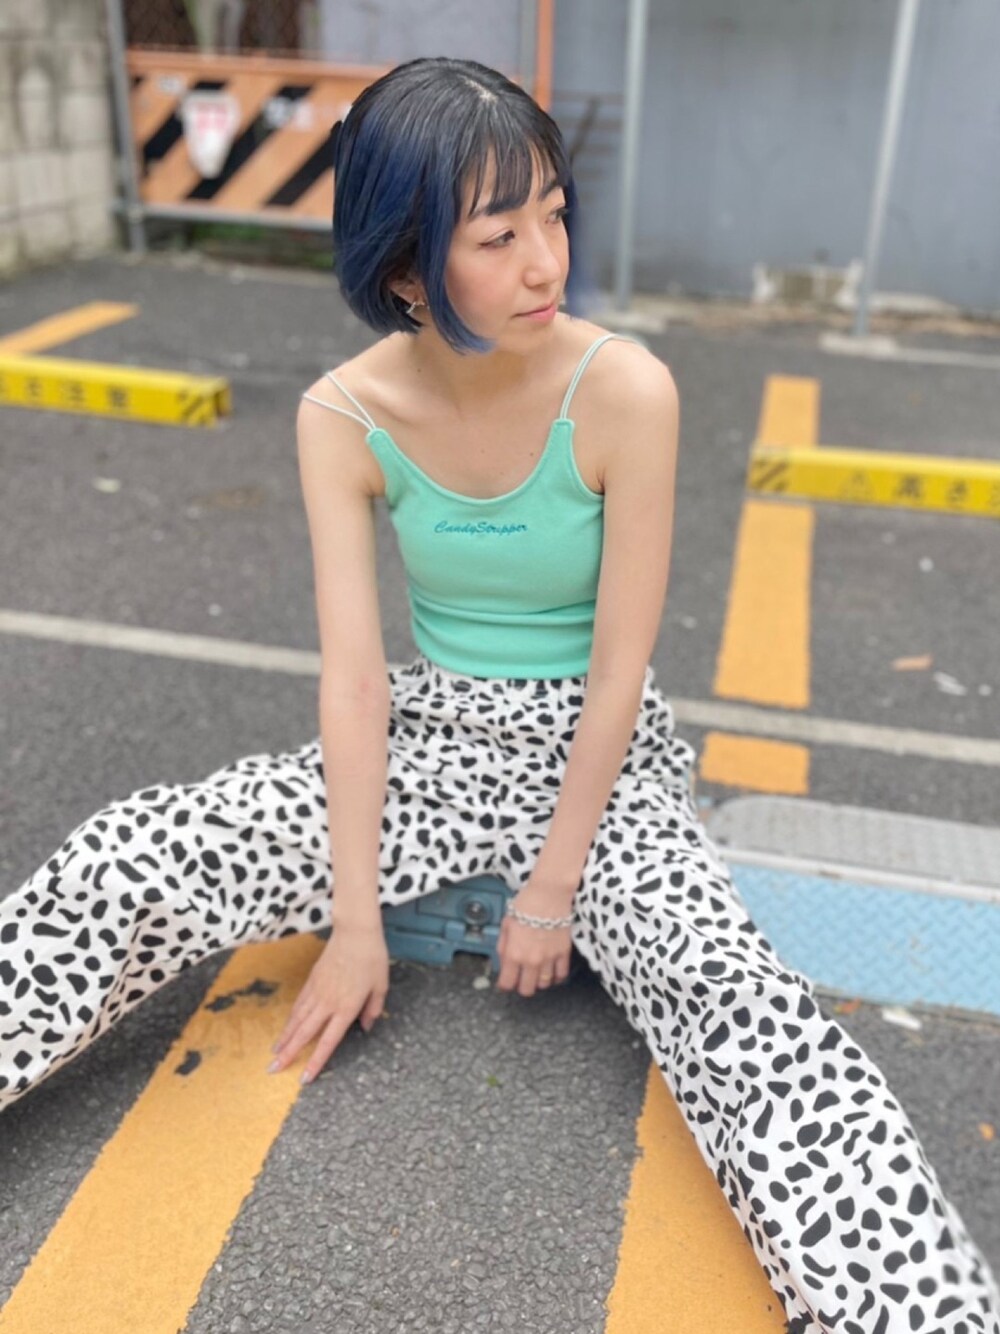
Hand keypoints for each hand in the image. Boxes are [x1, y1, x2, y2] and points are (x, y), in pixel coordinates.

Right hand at [269, 922, 388, 1083]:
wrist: (355, 932)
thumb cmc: (372, 958)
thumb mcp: (381, 986)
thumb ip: (373, 1009)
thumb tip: (366, 1027)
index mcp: (346, 1007)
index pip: (328, 1041)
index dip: (316, 1061)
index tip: (305, 1078)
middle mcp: (328, 1002)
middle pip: (304, 1033)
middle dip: (288, 1053)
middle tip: (273, 1069)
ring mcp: (317, 991)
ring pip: (297, 1019)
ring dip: (285, 1037)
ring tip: (274, 1052)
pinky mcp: (312, 980)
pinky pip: (299, 1004)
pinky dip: (291, 1018)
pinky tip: (286, 1027)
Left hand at [495, 876, 574, 997]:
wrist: (549, 893)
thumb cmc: (525, 905)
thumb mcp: (505, 924)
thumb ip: (503, 947)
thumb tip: (503, 962)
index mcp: (513, 954)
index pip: (507, 983)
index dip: (504, 985)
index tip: (505, 981)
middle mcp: (531, 961)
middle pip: (526, 989)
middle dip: (521, 986)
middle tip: (521, 977)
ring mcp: (549, 958)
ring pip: (544, 985)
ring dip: (538, 981)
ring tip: (536, 972)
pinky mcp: (564, 953)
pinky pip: (561, 975)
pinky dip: (555, 977)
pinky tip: (551, 971)